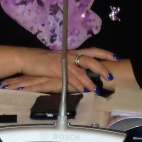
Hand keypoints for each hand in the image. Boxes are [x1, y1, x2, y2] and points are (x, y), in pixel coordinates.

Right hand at [0, 47, 118, 92]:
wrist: (26, 58)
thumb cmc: (41, 60)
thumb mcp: (57, 59)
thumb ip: (69, 63)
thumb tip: (79, 70)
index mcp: (71, 52)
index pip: (91, 50)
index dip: (103, 53)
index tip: (115, 57)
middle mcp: (69, 55)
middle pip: (89, 59)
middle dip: (101, 67)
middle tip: (110, 76)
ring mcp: (63, 62)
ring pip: (81, 71)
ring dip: (90, 81)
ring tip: (98, 89)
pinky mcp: (56, 69)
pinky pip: (70, 78)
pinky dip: (78, 85)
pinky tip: (84, 91)